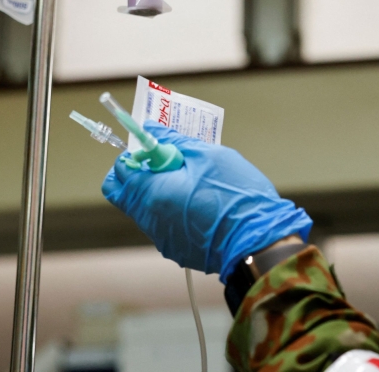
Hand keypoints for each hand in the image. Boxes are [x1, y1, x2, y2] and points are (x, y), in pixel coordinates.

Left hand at [102, 121, 312, 278]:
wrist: (258, 241)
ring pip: (147, 208)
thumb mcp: (209, 157)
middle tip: (167, 162)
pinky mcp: (176, 250)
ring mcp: (162, 238)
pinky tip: (203, 204)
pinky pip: (165, 224)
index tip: (155, 146)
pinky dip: (175, 210)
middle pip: (126, 193)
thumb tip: (151, 129)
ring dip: (160, 191)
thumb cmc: (236, 195)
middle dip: (139, 173)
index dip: (134, 154)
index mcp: (153, 193)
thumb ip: (175, 142)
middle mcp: (150, 219)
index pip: (119, 171)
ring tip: (195, 181)